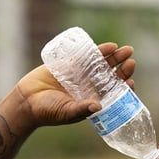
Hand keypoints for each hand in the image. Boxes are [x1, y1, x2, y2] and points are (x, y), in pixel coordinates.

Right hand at [11, 43, 136, 127]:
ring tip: (127, 51)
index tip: (131, 83)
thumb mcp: (66, 112)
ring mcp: (82, 75)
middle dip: (123, 70)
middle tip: (131, 63)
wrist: (27, 100)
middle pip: (112, 77)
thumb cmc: (47, 112)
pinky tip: (110, 46)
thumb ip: (81, 109)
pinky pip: (89, 56)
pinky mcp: (72, 64)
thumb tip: (98, 105)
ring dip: (115, 58)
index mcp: (92, 101)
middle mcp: (90, 88)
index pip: (114, 95)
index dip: (125, 89)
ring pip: (103, 65)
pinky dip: (100, 51)